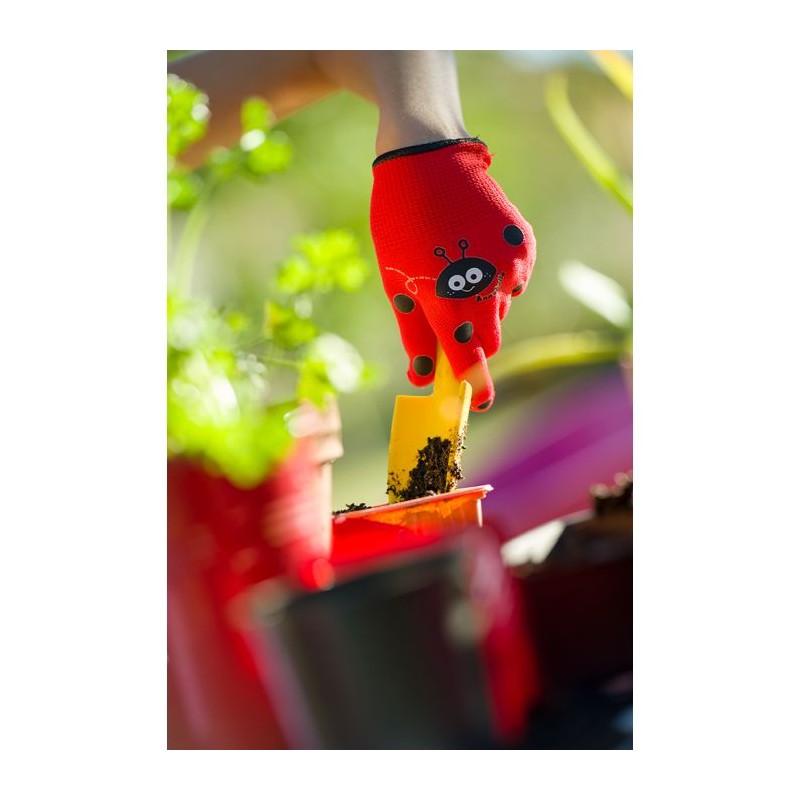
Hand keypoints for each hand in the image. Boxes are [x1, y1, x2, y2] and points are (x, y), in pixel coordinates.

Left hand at [370, 138, 535, 410]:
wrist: (427, 159)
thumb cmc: (399, 225)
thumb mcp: (397, 284)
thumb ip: (415, 335)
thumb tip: (423, 377)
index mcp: (449, 305)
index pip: (472, 364)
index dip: (476, 387)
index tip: (478, 402)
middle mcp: (487, 291)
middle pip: (490, 341)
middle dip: (471, 338)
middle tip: (447, 314)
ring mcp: (510, 267)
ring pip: (501, 310)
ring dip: (482, 304)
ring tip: (454, 267)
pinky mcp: (524, 246)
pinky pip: (514, 281)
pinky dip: (496, 278)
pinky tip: (473, 251)